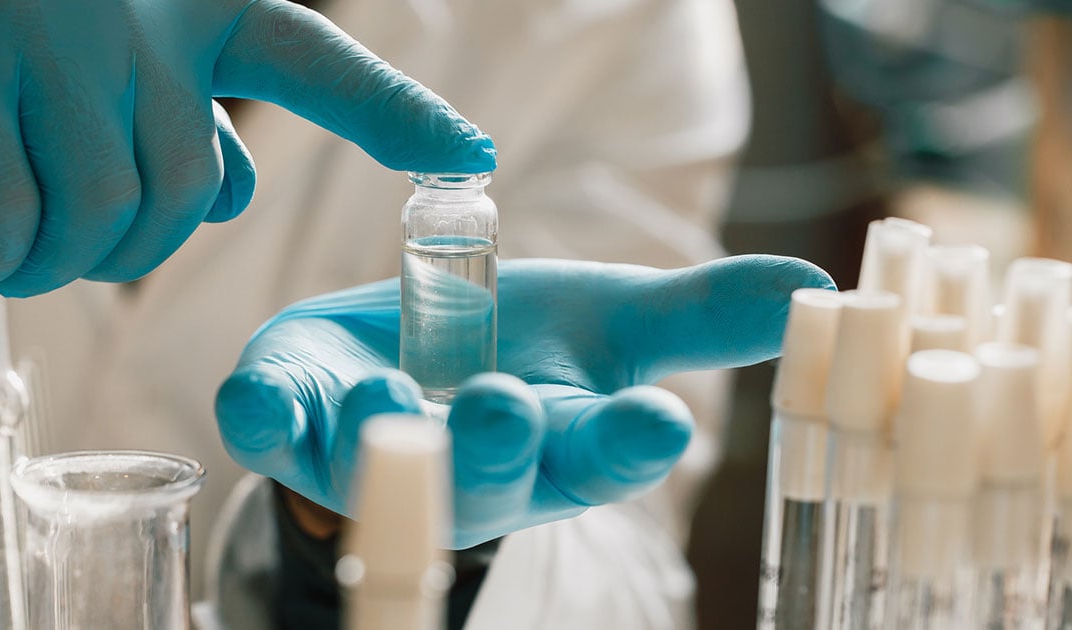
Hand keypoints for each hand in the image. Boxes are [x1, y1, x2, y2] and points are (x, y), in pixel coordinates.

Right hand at [0, 0, 494, 295]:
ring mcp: (45, 31)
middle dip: (138, 253)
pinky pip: (16, 220)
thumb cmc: (2, 49)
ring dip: (63, 265)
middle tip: (80, 254)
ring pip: (109, 213)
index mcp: (194, 2)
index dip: (398, 115)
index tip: (472, 157)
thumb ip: (184, 121)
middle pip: (191, 191)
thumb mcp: (113, 73)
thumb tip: (236, 193)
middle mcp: (136, 9)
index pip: (315, 63)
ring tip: (16, 251)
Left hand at [215, 255, 833, 548]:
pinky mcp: (294, 421)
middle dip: (499, 447)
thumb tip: (813, 285)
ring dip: (384, 440)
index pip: (604, 453)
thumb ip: (699, 313)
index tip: (655, 425)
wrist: (401, 352)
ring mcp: (374, 451)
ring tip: (386, 406)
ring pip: (380, 465)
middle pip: (492, 474)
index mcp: (558, 442)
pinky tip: (258, 395)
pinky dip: (262, 414)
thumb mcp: (610, 321)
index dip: (627, 444)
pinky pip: (270, 429)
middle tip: (508, 411)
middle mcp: (470, 462)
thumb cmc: (514, 343)